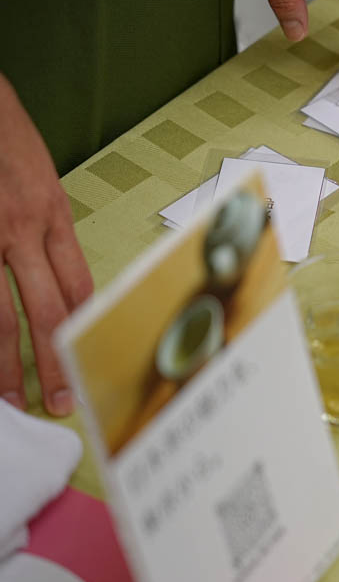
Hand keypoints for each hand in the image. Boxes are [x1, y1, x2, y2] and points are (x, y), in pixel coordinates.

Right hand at [0, 74, 92, 415]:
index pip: (76, 286)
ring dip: (2, 364)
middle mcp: (18, 228)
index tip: (86, 362)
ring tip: (7, 399)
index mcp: (50, 214)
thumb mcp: (37, 179)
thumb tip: (55, 280)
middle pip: (43, 309)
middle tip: (61, 403)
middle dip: (53, 363)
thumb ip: (44, 228)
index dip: (82, 330)